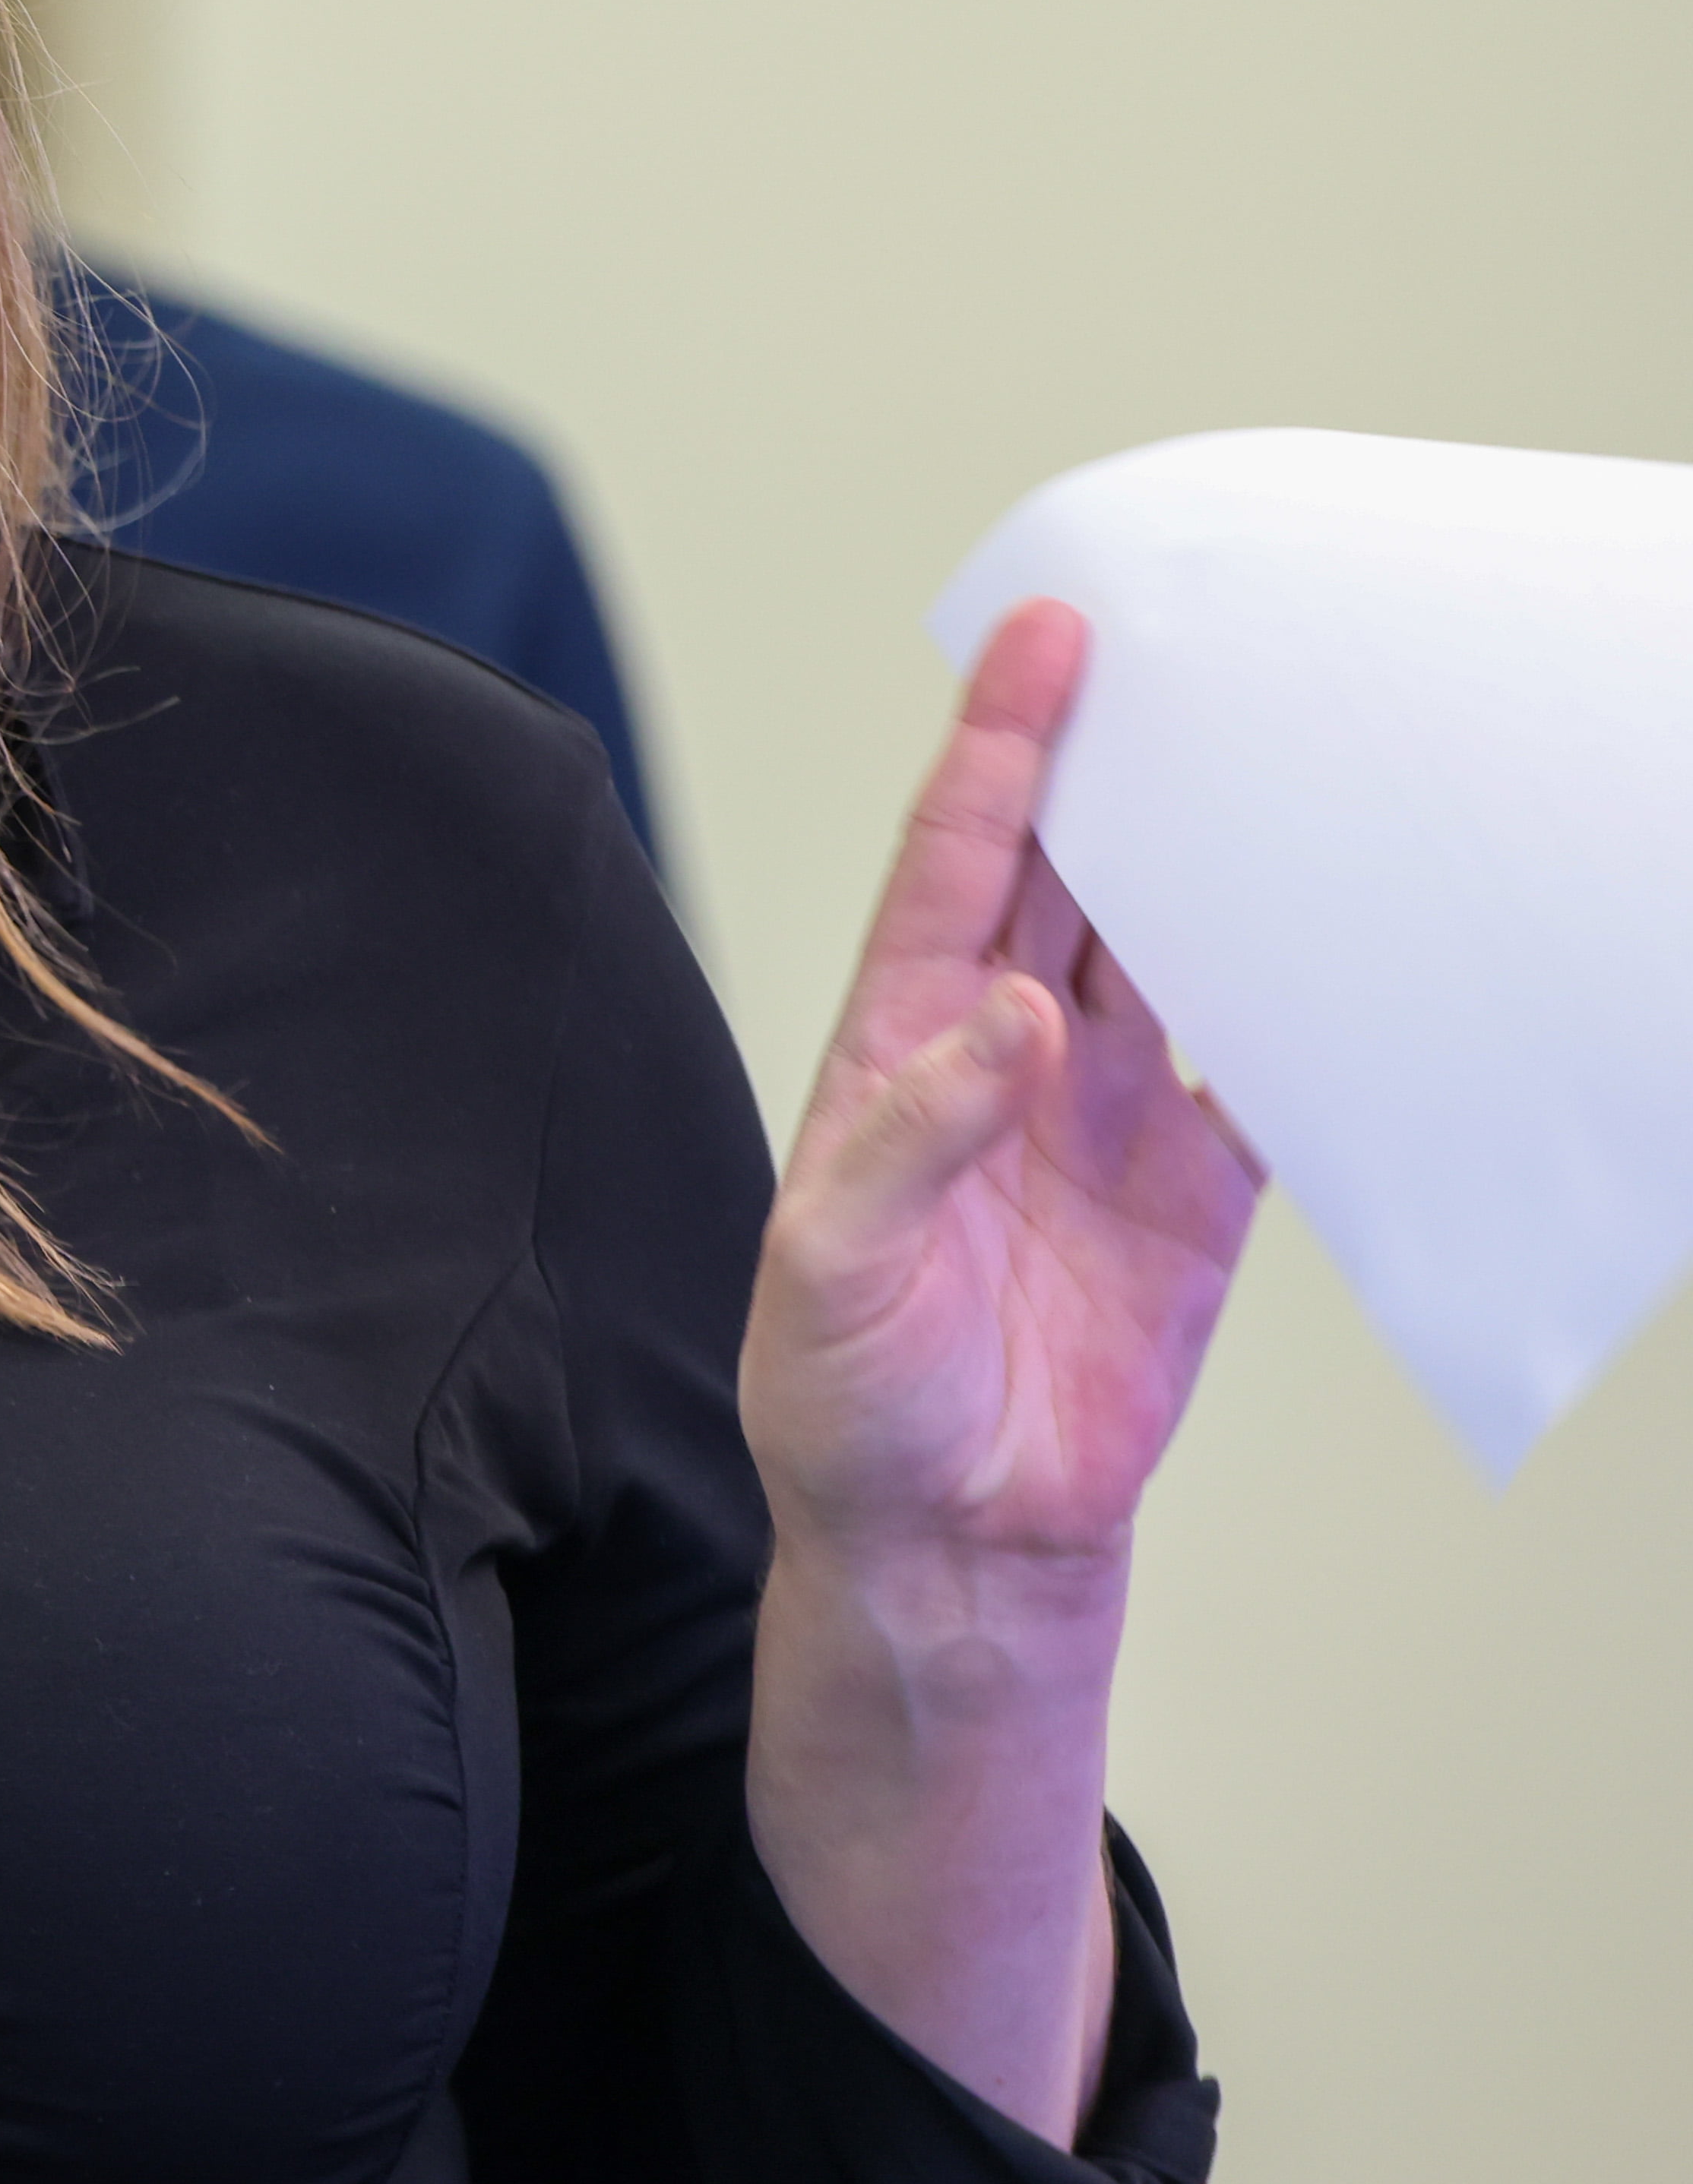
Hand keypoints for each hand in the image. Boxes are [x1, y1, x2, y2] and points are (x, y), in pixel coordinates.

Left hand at [745, 601, 1266, 1589]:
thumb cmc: (845, 1400)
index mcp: (899, 1047)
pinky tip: (1352, 948)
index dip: (998, 747)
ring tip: (1277, 757)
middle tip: (1182, 650)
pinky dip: (1306, 1015)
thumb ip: (914, 1135)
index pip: (954, 862)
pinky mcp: (1194, 1196)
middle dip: (1113, 761)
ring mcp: (1104, 1117)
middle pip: (1066, 873)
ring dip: (1212, 863)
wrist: (945, 1540)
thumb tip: (1013, 1015)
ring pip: (1167, 949)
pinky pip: (1261, 1079)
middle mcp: (1003, 1058)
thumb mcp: (831, 1267)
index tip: (1045, 643)